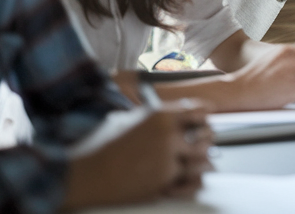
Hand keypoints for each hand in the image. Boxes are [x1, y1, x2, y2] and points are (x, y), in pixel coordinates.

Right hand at [62, 102, 211, 208]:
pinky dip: (195, 180)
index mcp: (161, 116)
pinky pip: (193, 182)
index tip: (205, 119)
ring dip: (202, 161)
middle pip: (207, 135)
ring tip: (197, 161)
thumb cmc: (104, 145)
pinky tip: (191, 177)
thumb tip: (179, 116)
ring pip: (204, 160)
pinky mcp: (164, 183)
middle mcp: (168, 136)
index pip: (200, 110)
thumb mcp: (132, 119)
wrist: (88, 173)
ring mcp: (168, 161)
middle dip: (206, 138)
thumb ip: (159, 117)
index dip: (204, 115)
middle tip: (202, 141)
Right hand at [223, 44, 294, 110]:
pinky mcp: (294, 90)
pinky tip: (280, 93)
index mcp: (288, 50)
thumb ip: (291, 55)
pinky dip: (294, 94)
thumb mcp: (272, 56)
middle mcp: (294, 61)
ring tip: (281, 86)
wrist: (242, 90)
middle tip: (290, 79)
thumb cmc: (255, 74)